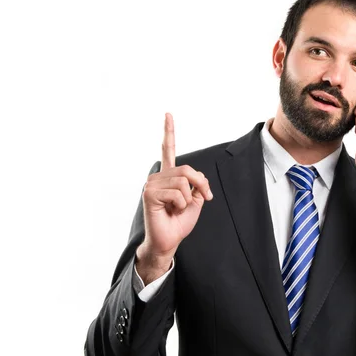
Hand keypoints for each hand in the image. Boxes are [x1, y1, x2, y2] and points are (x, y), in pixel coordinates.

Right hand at [136, 113, 212, 281]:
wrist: (168, 241)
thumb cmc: (179, 223)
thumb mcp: (195, 201)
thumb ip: (198, 185)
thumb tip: (199, 177)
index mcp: (168, 177)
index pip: (167, 150)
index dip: (168, 132)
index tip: (168, 114)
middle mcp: (158, 177)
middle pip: (187, 169)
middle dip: (202, 185)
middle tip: (206, 198)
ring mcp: (152, 184)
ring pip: (183, 182)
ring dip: (188, 199)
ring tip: (178, 209)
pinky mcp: (149, 194)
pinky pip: (177, 193)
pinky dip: (181, 204)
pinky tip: (171, 211)